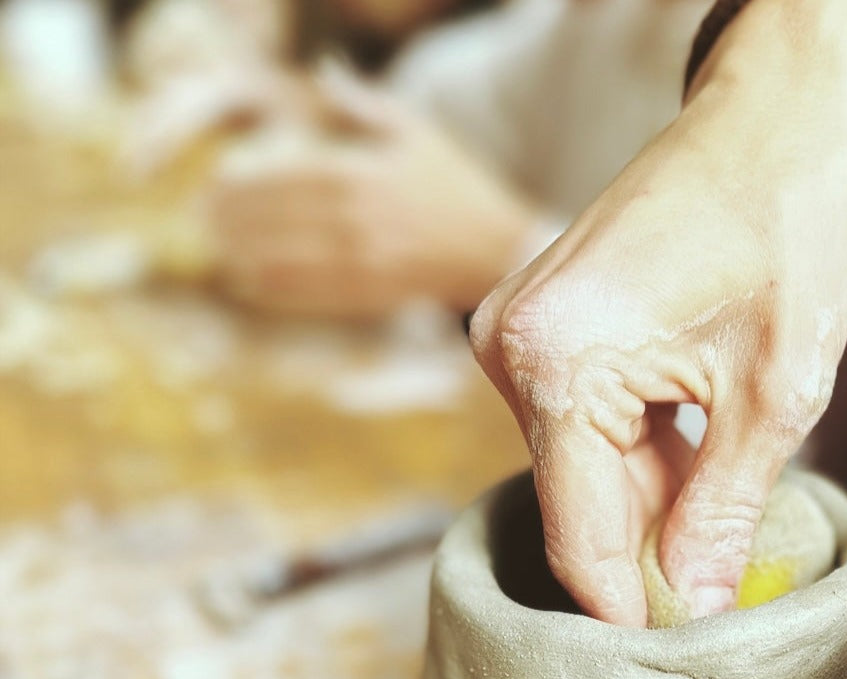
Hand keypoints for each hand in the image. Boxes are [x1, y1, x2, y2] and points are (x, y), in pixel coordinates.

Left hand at [208, 69, 545, 316]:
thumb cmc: (456, 187)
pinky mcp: (371, 294)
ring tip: (217, 249)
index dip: (242, 182)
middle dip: (232, 219)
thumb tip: (325, 68)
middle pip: (276, 219)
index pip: (284, 176)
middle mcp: (357, 221)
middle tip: (202, 217)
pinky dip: (274, 290)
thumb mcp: (416, 133)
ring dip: (244, 255)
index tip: (212, 181)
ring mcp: (363, 263)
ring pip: (286, 259)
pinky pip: (311, 294)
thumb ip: (363, 104)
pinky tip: (249, 283)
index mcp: (362, 174)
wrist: (496, 249)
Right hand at [470, 0, 846, 624]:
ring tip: (728, 532)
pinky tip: (702, 471)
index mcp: (558, 357)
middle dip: (648, 562)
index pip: (579, 538)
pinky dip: (642, 466)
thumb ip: (724, 511)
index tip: (675, 674)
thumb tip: (692, 610)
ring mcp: (519, 339)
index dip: (627, 616)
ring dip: (652, 511)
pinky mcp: (543, 334)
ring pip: (583, 476)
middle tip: (722, 615)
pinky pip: (586, 433)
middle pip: (577, 510)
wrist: (777, 108)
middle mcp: (511, 349)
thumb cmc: (791, 219)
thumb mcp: (780, 387)